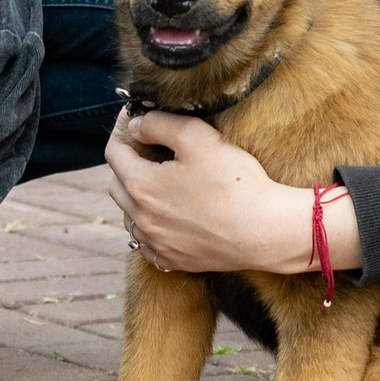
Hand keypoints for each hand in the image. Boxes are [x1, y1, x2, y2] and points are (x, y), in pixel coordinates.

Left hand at [109, 110, 319, 275]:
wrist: (265, 231)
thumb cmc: (234, 183)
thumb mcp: (197, 138)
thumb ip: (160, 125)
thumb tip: (137, 126)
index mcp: (142, 186)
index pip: (114, 153)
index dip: (120, 132)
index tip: (133, 121)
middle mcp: (141, 219)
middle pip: (117, 184)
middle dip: (125, 163)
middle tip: (146, 149)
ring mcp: (157, 243)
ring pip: (129, 216)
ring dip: (135, 196)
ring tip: (157, 182)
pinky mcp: (174, 260)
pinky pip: (146, 243)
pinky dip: (148, 226)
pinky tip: (165, 217)